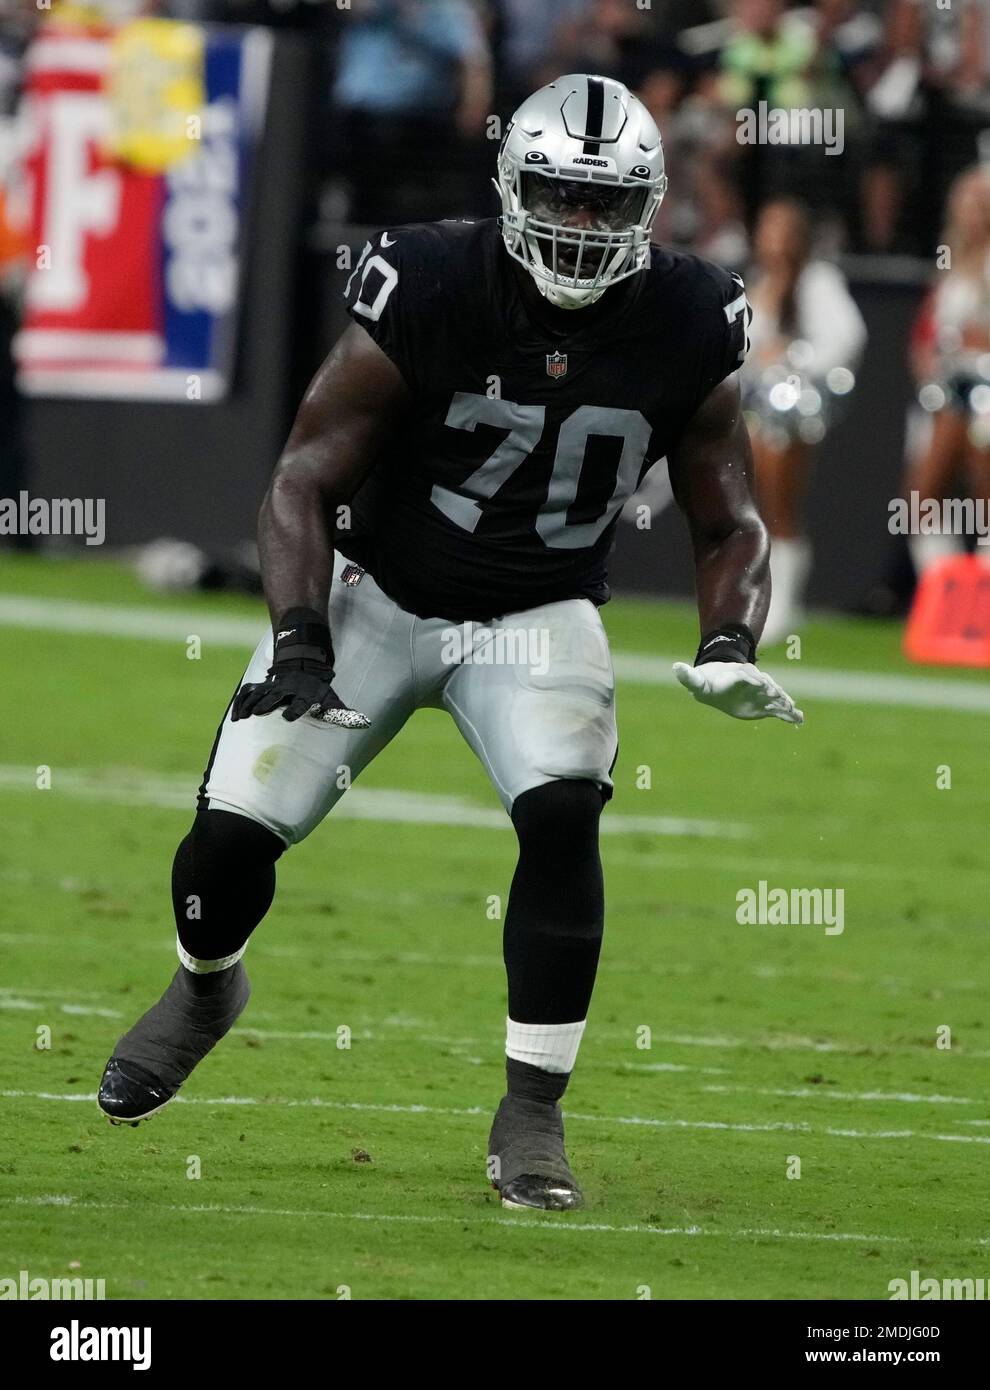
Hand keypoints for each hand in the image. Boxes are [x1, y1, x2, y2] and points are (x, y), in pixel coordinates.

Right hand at [232, 666, 370, 727]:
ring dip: (250, 704)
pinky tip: (236, 717)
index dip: (295, 709)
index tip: (287, 717)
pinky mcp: (263, 688)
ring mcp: (273, 687)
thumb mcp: (331, 699)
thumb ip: (343, 713)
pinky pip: (249, 694)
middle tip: (258, 712)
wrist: (303, 665)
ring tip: (241, 717)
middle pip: (276, 695)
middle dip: (267, 703)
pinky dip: (241, 703)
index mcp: (305, 694)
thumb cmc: (318, 689)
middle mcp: (287, 689)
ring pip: (260, 693)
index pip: (301, 701)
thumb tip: (365, 723)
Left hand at [673, 660, 802, 723]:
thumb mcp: (697, 681)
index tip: (760, 684)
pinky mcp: (764, 705)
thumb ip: (689, 677)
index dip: (753, 679)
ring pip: (775, 697)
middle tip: (781, 697)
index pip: (748, 675)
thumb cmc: (708, 681)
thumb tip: (675, 668)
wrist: (719, 683)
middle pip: (766, 685)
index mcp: (739, 674)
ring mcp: (760, 693)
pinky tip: (800, 721)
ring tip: (795, 712)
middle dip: (774, 691)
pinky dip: (789, 715)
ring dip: (785, 703)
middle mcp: (753, 681)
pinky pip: (779, 709)